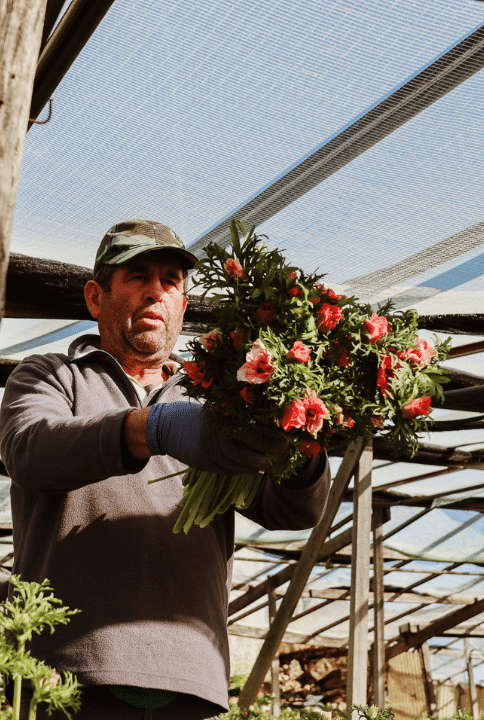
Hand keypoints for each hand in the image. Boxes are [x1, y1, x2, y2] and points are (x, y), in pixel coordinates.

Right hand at [146, 401, 286, 474]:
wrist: (166, 427)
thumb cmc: (194, 415)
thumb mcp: (214, 411)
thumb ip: (233, 417)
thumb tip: (262, 420)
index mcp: (220, 420)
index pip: (249, 430)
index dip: (268, 435)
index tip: (283, 436)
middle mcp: (215, 436)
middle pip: (246, 449)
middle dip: (266, 451)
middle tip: (282, 451)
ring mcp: (209, 451)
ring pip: (237, 463)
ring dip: (256, 465)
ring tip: (270, 465)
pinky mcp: (204, 463)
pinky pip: (226, 470)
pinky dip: (241, 471)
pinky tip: (253, 470)